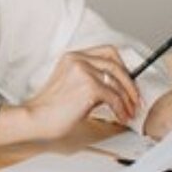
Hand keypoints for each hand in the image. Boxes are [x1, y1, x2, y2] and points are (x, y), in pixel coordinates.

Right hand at [14, 46, 142, 139]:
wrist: (35, 118)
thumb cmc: (49, 108)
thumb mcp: (69, 84)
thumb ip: (88, 78)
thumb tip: (114, 88)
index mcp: (73, 56)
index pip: (107, 52)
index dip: (122, 66)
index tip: (128, 82)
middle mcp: (78, 59)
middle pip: (116, 64)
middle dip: (130, 83)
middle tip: (135, 98)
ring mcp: (84, 71)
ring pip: (118, 83)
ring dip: (128, 100)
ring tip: (129, 112)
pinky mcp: (89, 87)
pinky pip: (114, 97)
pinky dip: (121, 109)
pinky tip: (121, 117)